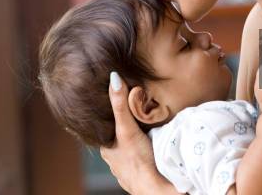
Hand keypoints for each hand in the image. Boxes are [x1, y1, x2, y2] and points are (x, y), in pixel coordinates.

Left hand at [100, 72, 167, 193]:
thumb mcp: (127, 129)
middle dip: (125, 124)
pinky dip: (147, 145)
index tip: (116, 98)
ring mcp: (129, 166)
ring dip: (137, 135)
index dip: (110, 113)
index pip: (105, 126)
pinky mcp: (144, 170)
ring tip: (146, 121)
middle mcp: (115, 158)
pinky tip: (153, 140)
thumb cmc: (138, 162)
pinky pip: (143, 153)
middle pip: (119, 135)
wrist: (156, 188)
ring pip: (130, 145)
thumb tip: (114, 77)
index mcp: (107, 148)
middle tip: (135, 107)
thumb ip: (121, 105)